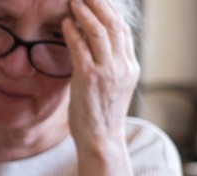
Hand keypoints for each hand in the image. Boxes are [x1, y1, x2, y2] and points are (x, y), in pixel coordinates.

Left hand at [62, 0, 139, 152]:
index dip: (111, 12)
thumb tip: (91, 49)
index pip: (123, 31)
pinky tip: (65, 24)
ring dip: (85, 13)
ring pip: (99, 32)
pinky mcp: (90, 78)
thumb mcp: (112, 88)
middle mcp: (123, 66)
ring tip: (74, 2)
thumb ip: (108, 67)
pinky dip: (72, 32)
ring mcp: (108, 71)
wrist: (101, 140)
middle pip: (114, 25)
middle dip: (99, 5)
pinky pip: (80, 48)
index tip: (99, 0)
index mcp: (131, 67)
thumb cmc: (101, 117)